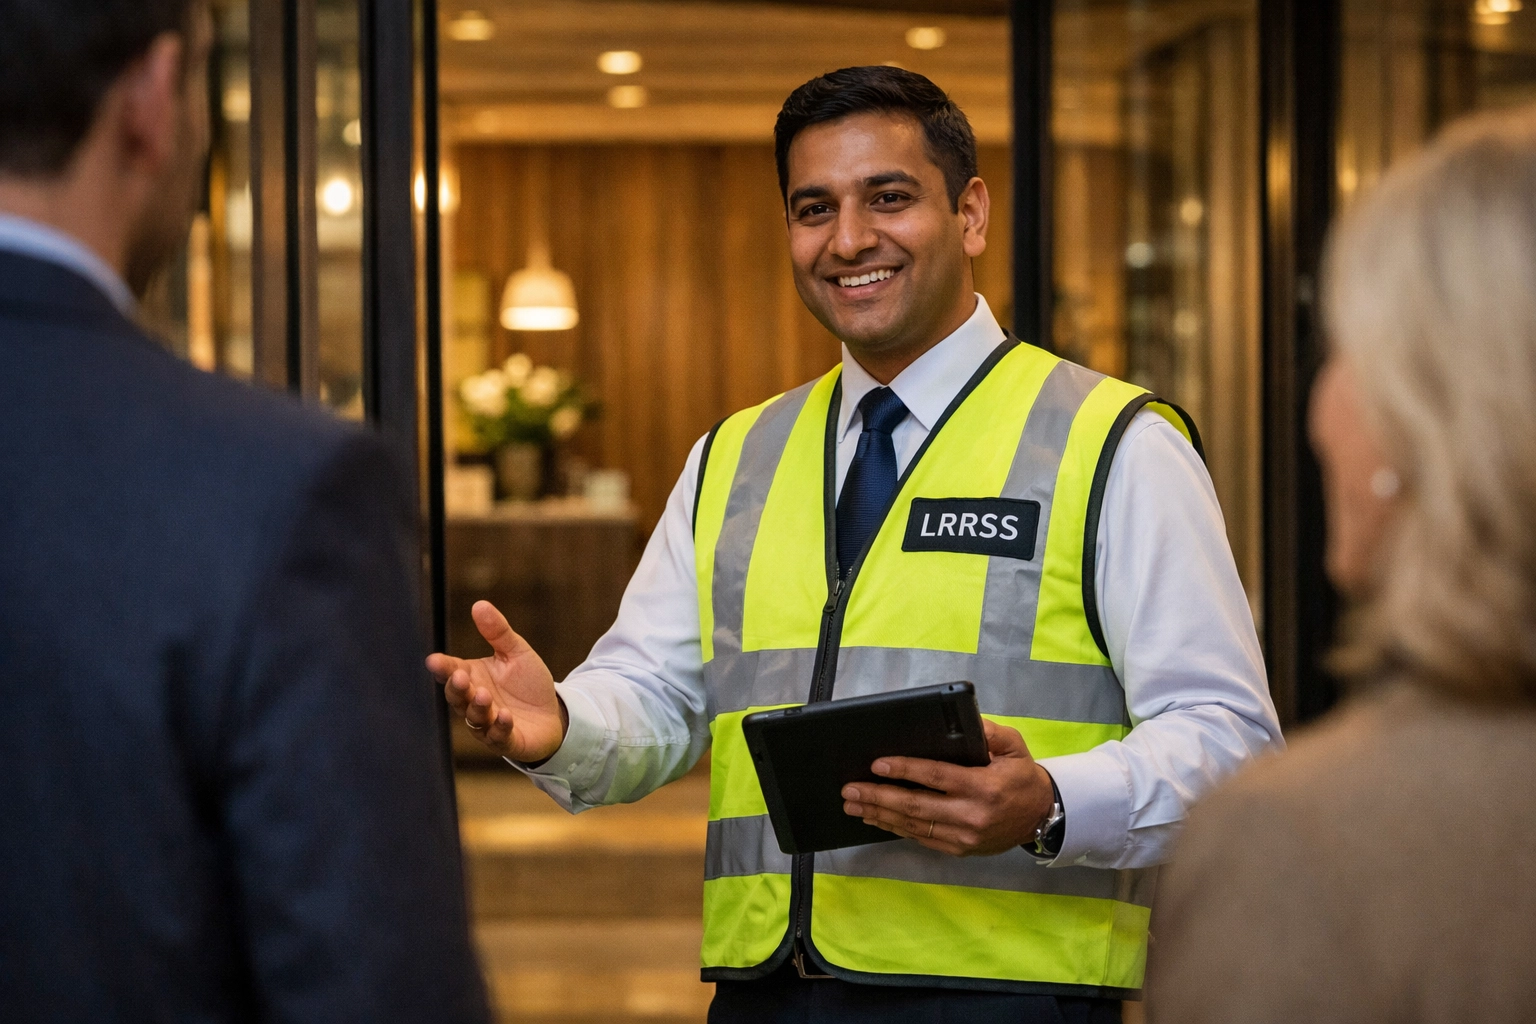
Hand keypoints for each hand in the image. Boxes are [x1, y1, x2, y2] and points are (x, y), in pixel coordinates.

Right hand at [425, 600, 566, 762]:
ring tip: (483, 694)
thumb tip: (479, 604)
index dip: (443, 668)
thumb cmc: (528, 683)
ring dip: (477, 707)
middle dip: (457, 688)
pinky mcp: (506, 740)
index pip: (452, 671)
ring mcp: (488, 724)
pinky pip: (498, 736)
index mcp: (473, 678)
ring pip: (475, 718)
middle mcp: (475, 702)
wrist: (554, 714)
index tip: (434, 660)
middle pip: (458, 697)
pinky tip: (505, 716)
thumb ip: (498, 632)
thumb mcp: (516, 653)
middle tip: (460, 677)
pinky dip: (500, 727)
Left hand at [840, 719, 1055, 856]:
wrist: (1042, 816)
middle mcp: (972, 815)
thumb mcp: (1014, 746)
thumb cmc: (1023, 777)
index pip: (936, 776)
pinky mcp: (959, 849)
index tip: (877, 764)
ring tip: (853, 804)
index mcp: (984, 786)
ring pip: (913, 825)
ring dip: (879, 814)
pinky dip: (895, 828)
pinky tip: (876, 818)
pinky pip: (921, 838)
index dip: (904, 770)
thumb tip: (964, 722)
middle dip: (878, 796)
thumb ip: (990, 732)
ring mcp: (964, 836)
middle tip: (850, 789)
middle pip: (916, 806)